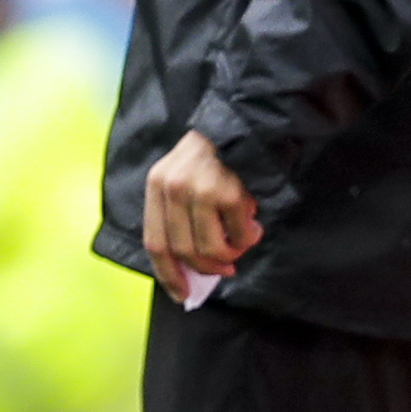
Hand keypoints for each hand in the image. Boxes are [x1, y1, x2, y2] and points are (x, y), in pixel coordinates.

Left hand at [143, 130, 262, 302]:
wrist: (253, 118)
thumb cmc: (223, 151)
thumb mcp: (188, 174)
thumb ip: (183, 212)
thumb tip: (195, 263)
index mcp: (157, 183)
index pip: (155, 241)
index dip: (167, 273)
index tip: (182, 293)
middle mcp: (172, 186)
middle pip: (181, 249)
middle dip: (206, 267)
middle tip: (225, 269)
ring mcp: (198, 189)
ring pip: (208, 247)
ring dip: (230, 254)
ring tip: (245, 243)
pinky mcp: (227, 191)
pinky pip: (237, 233)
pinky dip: (248, 238)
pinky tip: (255, 227)